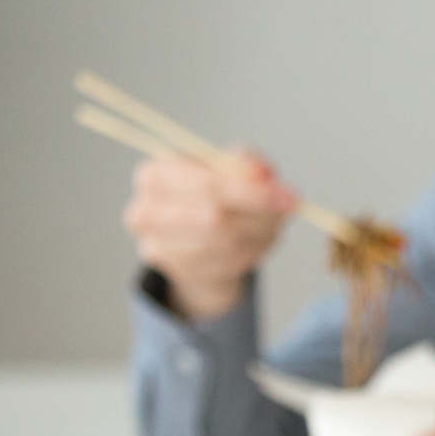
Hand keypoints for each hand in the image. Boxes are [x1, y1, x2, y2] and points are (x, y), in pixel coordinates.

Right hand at [123, 148, 295, 321]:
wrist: (196, 235)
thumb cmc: (212, 192)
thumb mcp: (230, 166)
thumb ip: (247, 163)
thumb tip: (262, 172)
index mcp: (154, 175)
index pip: (206, 184)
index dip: (251, 192)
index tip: (287, 196)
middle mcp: (146, 211)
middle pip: (215, 217)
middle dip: (259, 214)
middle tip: (288, 209)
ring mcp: (158, 247)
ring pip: (226, 244)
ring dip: (259, 233)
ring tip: (269, 223)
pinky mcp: (178, 273)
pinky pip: (228, 265)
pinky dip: (251, 252)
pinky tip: (255, 241)